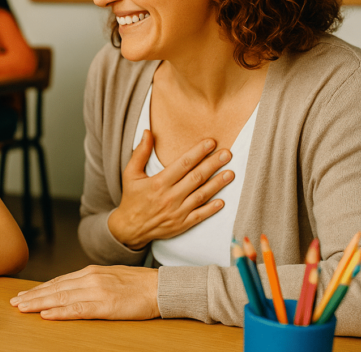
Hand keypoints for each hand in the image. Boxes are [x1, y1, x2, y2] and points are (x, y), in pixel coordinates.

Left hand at [10, 265, 158, 319]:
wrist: (161, 287)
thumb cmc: (138, 284)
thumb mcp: (110, 277)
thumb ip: (91, 282)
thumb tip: (72, 288)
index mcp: (91, 272)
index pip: (58, 281)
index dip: (40, 289)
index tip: (24, 295)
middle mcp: (90, 278)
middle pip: (55, 288)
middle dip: (33, 296)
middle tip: (15, 303)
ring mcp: (97, 291)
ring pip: (61, 298)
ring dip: (39, 303)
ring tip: (23, 308)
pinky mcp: (105, 305)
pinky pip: (77, 309)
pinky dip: (60, 312)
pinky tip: (47, 315)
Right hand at [110, 130, 233, 248]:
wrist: (130, 228)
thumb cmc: (132, 198)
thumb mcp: (130, 174)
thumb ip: (140, 153)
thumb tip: (148, 132)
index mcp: (159, 183)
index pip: (183, 164)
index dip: (198, 152)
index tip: (211, 142)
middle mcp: (170, 197)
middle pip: (196, 177)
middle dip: (213, 164)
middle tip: (227, 154)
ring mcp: (177, 211)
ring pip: (201, 195)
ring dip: (217, 184)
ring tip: (230, 173)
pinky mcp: (181, 224)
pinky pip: (200, 215)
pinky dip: (211, 209)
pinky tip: (222, 201)